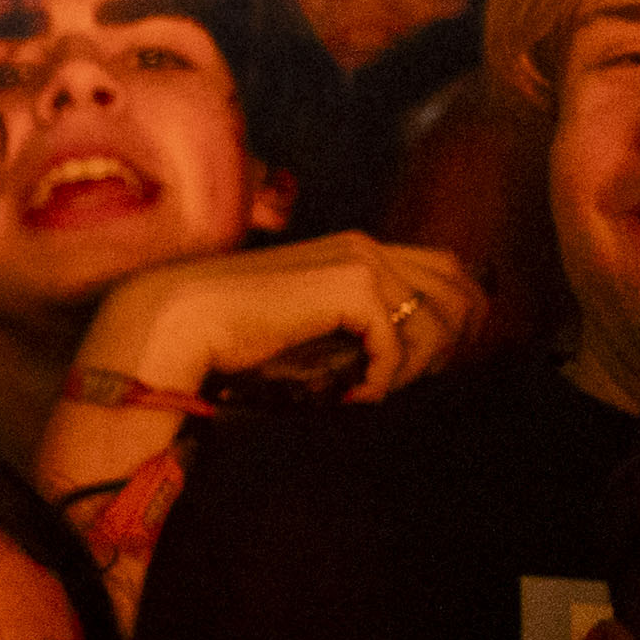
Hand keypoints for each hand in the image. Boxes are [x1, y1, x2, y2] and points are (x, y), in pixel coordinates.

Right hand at [82, 230, 486, 409]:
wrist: (180, 321)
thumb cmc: (233, 331)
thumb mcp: (310, 321)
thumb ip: (353, 322)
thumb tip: (405, 356)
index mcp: (357, 248)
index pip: (447, 270)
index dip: (458, 315)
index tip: (437, 361)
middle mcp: (367, 247)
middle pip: (459, 290)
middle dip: (452, 340)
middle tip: (416, 380)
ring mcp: (362, 263)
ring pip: (435, 320)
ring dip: (416, 365)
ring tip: (375, 387)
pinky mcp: (352, 289)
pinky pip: (396, 344)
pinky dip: (382, 377)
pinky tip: (353, 392)